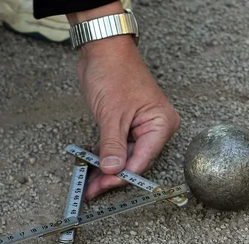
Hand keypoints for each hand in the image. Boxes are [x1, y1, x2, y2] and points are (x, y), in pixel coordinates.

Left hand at [69, 3, 179, 199]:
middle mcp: (154, 128)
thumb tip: (113, 170)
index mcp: (161, 124)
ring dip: (105, 169)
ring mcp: (139, 127)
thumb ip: (112, 145)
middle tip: (91, 190)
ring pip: (123, 157)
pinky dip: (103, 156)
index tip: (103, 186)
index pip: (142, 160)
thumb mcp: (112, 114)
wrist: (102, 49)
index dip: (122, 176)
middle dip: (112, 176)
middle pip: (133, 162)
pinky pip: (115, 147)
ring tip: (88, 185)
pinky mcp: (124, 125)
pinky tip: (89, 168)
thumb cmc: (113, 73)